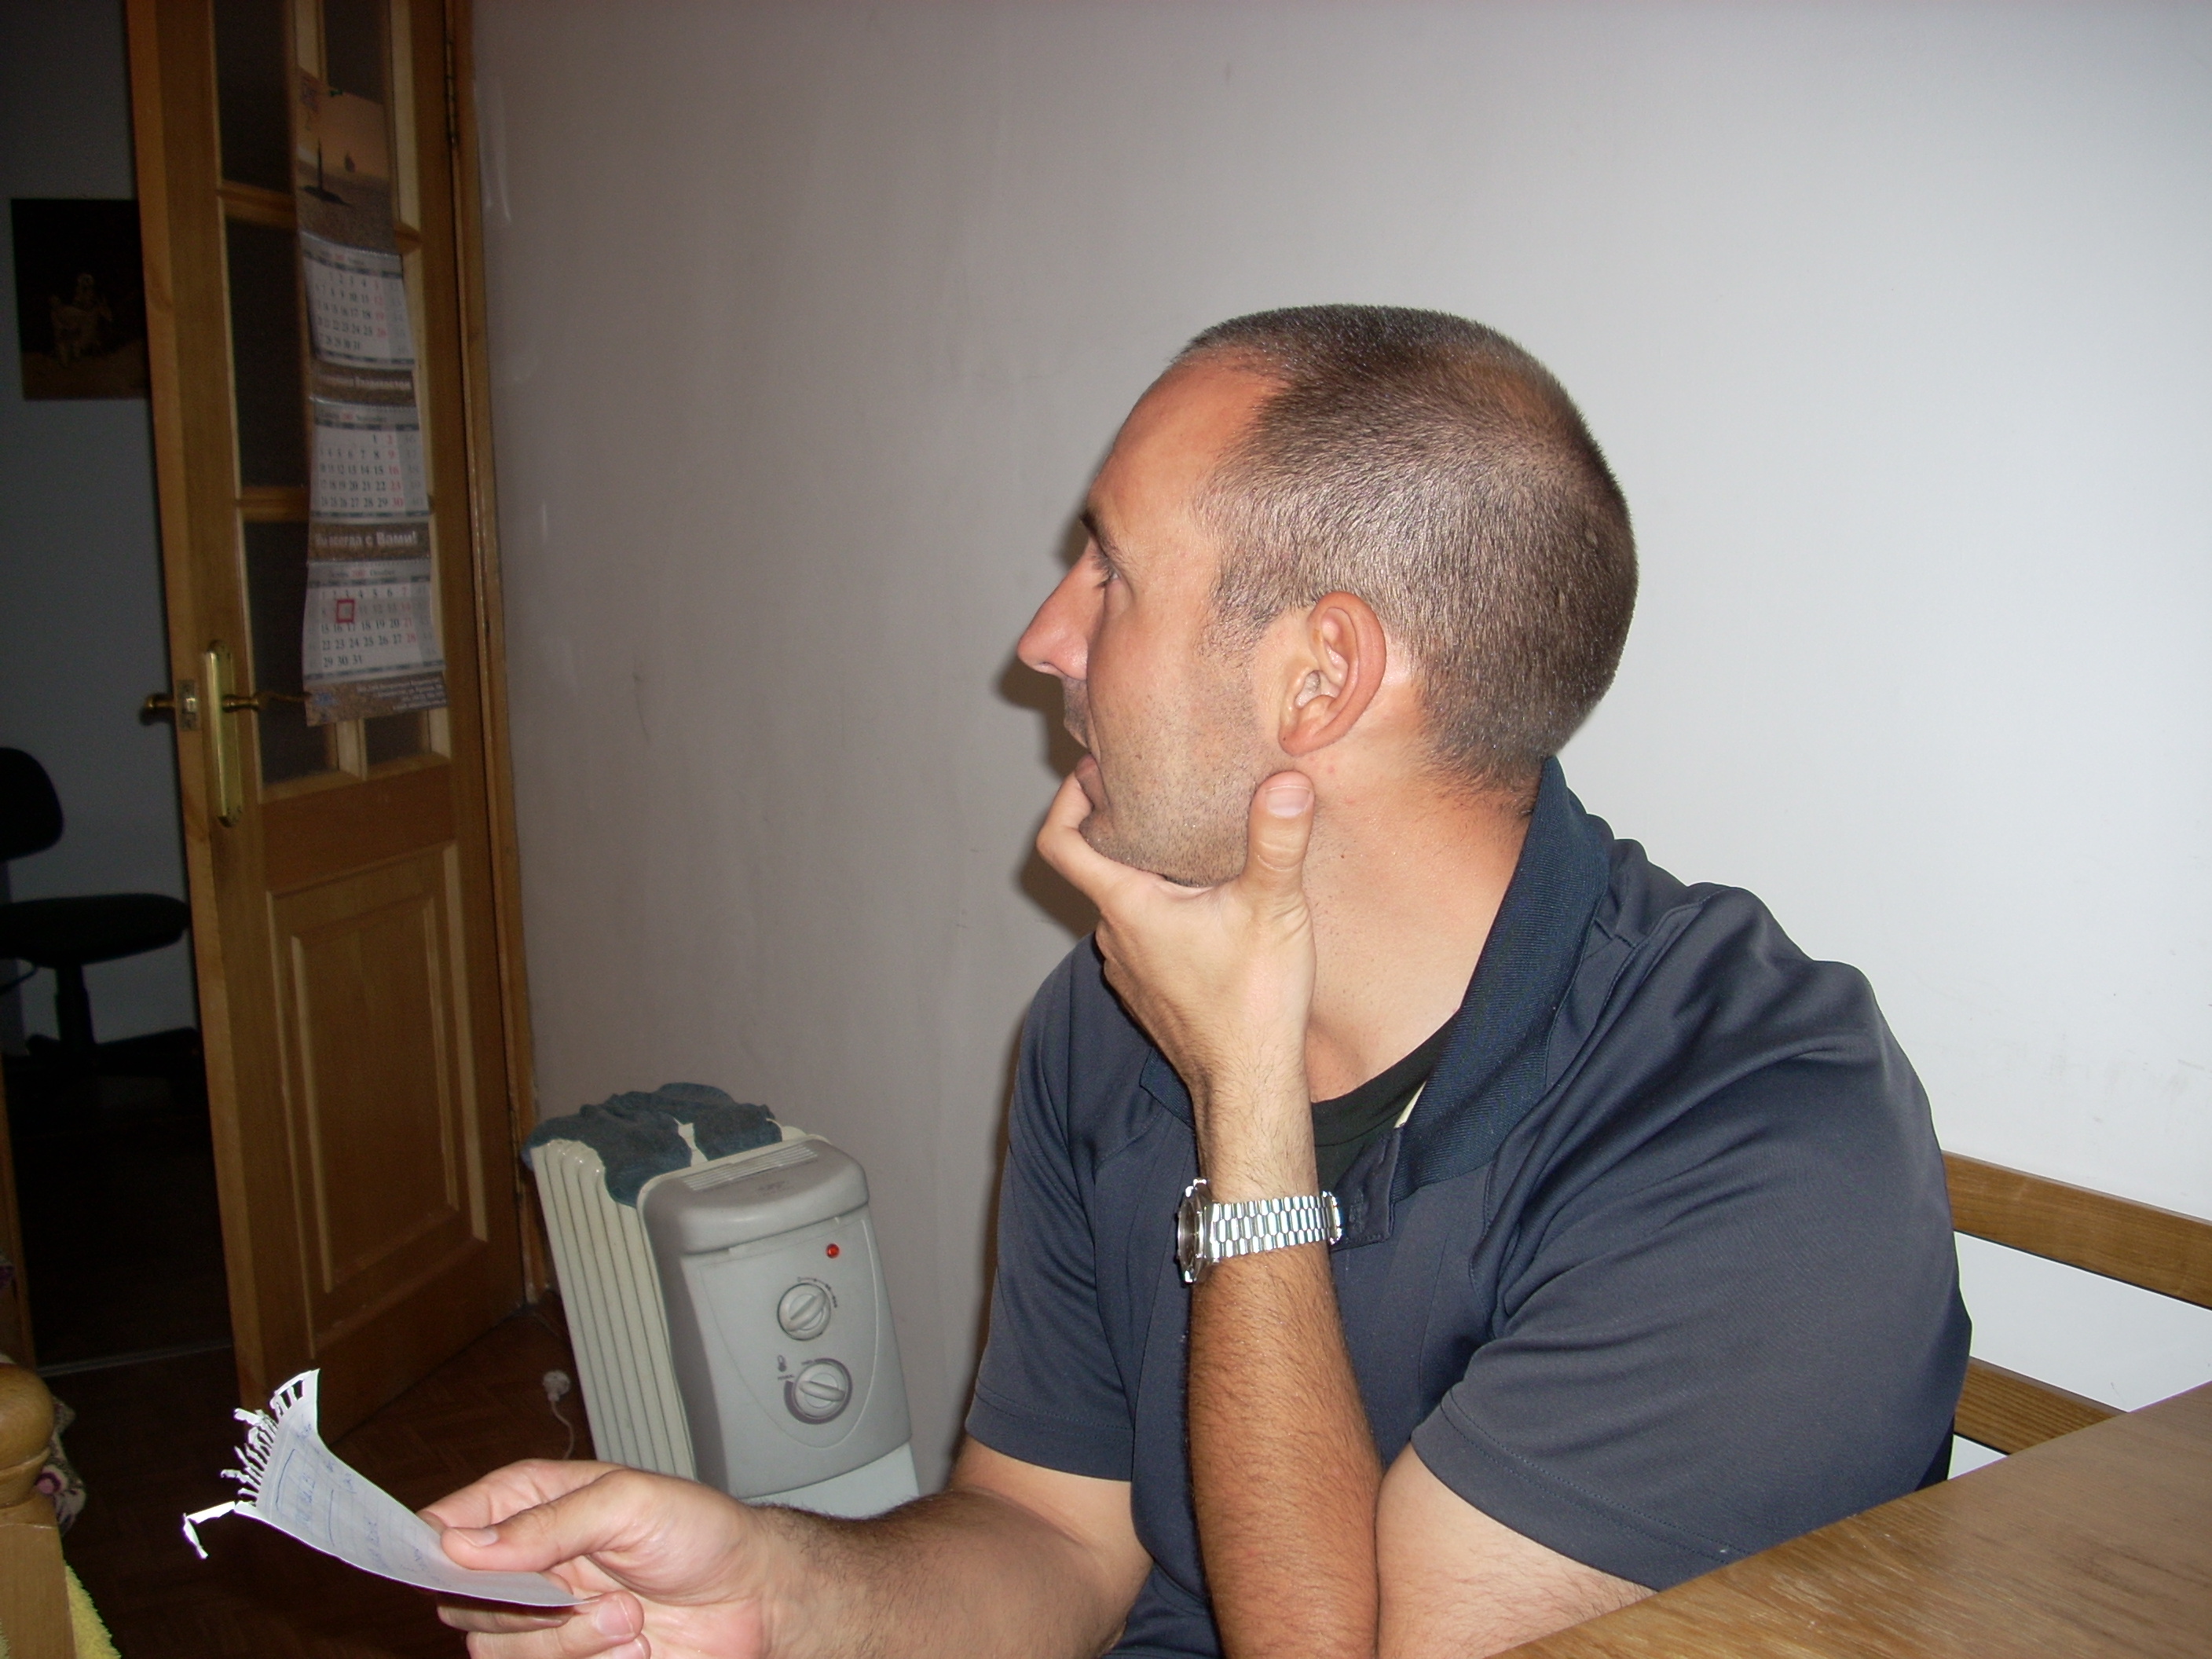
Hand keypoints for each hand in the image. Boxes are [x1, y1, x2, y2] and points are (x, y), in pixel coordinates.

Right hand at [425, 1460, 780, 1656]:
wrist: (753, 1597)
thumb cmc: (700, 1533)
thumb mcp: (630, 1504)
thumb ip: (549, 1522)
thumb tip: (461, 1544)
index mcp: (531, 1504)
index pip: (446, 1524)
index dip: (430, 1546)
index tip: (443, 1563)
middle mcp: (527, 1564)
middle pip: (461, 1602)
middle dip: (525, 1608)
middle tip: (589, 1594)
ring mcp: (544, 1618)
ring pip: (497, 1650)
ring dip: (568, 1642)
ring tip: (629, 1618)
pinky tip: (635, 1646)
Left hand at [1037, 767, 1317, 1192]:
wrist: (1250, 1085)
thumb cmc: (1253, 1001)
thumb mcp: (1272, 909)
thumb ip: (1276, 841)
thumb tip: (1286, 781)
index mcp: (1126, 906)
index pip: (1061, 843)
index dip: (1066, 801)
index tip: (1093, 773)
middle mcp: (1114, 937)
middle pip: (1096, 867)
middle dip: (1122, 827)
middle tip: (1161, 791)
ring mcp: (1127, 970)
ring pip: (1122, 905)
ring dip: (1145, 874)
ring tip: (1188, 844)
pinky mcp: (1148, 994)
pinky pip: (1141, 939)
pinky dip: (1160, 914)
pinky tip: (1204, 907)